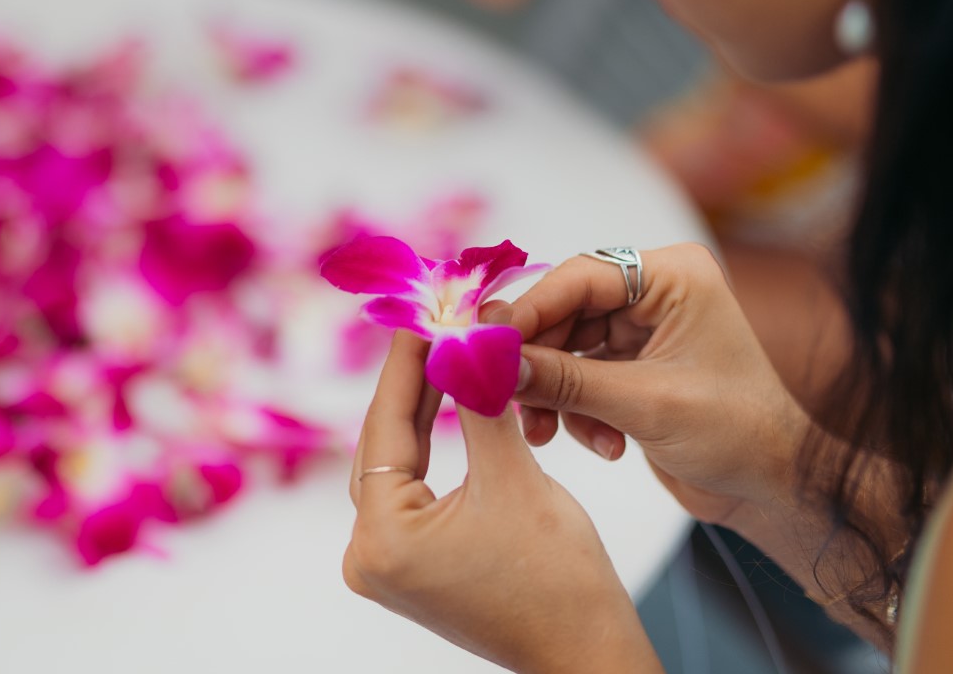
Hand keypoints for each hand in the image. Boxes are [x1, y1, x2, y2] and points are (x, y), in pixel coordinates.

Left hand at [343, 333, 662, 673]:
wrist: (586, 652)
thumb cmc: (559, 580)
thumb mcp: (514, 475)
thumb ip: (481, 400)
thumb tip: (467, 336)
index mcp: (382, 537)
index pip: (386, 426)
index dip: (407, 362)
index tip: (422, 313)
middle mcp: (367, 556)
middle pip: (385, 445)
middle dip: (415, 383)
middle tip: (437, 324)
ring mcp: (385, 565)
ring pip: (399, 466)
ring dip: (425, 412)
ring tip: (446, 352)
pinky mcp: (408, 567)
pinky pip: (413, 490)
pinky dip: (434, 450)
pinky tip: (449, 404)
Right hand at [486, 245, 811, 527]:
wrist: (771, 489)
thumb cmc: (735, 435)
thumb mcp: (645, 405)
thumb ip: (566, 381)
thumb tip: (494, 365)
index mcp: (674, 276)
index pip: (580, 276)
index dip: (529, 310)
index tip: (484, 345)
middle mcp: (656, 292)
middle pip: (564, 311)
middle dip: (537, 361)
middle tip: (502, 395)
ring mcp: (643, 329)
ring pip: (564, 348)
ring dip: (555, 394)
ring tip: (550, 434)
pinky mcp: (632, 365)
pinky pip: (578, 376)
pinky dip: (575, 410)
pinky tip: (603, 445)